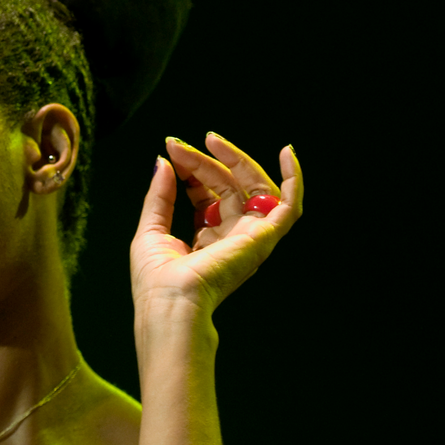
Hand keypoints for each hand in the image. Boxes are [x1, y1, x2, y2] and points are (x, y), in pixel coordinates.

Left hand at [131, 133, 302, 314]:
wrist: (171, 303)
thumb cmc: (156, 281)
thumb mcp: (150, 229)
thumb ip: (160, 195)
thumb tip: (163, 161)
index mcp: (206, 241)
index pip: (207, 196)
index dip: (192, 171)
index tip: (172, 152)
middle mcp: (231, 239)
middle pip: (227, 188)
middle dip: (204, 162)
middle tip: (179, 145)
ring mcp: (249, 238)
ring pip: (251, 188)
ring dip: (234, 160)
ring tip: (211, 141)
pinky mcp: (263, 238)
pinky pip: (290, 206)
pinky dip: (294, 179)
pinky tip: (287, 153)